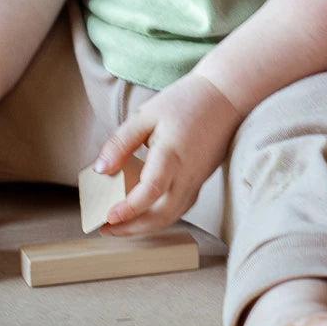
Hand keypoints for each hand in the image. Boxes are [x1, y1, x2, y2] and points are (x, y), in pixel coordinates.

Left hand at [93, 72, 243, 233]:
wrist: (225, 96)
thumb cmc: (186, 101)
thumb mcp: (145, 115)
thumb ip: (121, 143)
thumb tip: (100, 169)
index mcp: (172, 154)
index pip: (151, 192)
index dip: (129, 210)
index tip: (108, 218)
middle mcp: (188, 173)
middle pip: (163, 215)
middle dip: (133, 229)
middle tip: (107, 229)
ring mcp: (198, 179)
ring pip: (173, 215)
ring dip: (146, 227)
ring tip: (121, 226)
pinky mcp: (201, 180)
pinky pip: (182, 207)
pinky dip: (162, 217)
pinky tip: (146, 213)